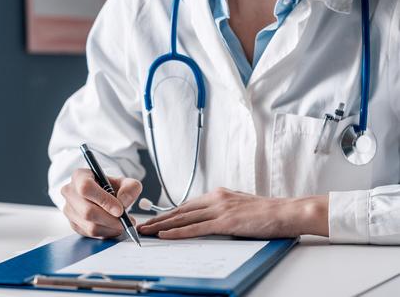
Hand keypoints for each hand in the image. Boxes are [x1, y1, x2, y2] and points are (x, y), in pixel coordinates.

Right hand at [61, 168, 141, 237]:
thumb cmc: (110, 186)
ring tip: (123, 224)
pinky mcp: (73, 224)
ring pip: (89, 226)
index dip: (103, 200)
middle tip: (126, 221)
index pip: (86, 188)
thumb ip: (129, 188)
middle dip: (110, 219)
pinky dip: (106, 233)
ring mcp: (69, 210)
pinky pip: (90, 234)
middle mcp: (70, 192)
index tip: (120, 210)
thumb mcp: (124, 181)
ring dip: (110, 228)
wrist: (101, 194)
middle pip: (87, 211)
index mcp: (79, 176)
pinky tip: (114, 227)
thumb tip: (123, 202)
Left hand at [138, 187, 327, 238]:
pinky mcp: (225, 222)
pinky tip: (165, 235)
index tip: (153, 219)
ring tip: (146, 231)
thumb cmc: (268, 213)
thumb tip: (210, 219)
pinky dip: (177, 232)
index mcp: (218, 195)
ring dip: (161, 226)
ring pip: (183, 218)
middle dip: (158, 219)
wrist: (288, 212)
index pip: (186, 205)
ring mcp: (219, 209)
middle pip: (179, 210)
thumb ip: (223, 210)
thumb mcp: (240, 207)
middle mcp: (215, 199)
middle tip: (141, 226)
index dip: (168, 213)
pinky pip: (196, 228)